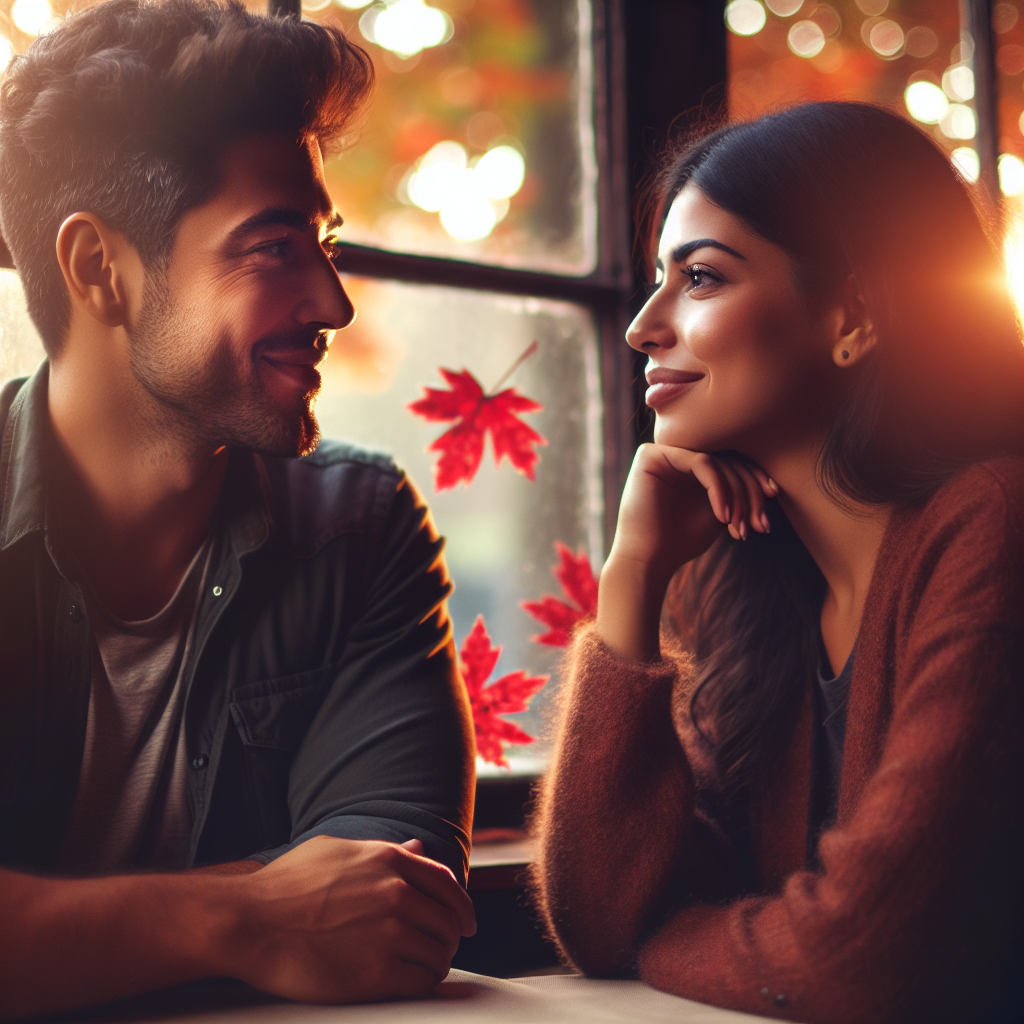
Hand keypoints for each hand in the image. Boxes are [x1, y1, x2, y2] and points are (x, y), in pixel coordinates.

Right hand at [226, 835, 475, 1003]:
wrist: (249, 922)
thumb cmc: (285, 885)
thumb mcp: (337, 851)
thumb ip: (384, 851)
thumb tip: (419, 847)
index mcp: (389, 860)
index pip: (447, 884)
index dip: (462, 906)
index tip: (467, 922)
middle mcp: (396, 893)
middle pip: (448, 921)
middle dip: (449, 937)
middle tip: (440, 949)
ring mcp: (389, 932)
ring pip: (439, 953)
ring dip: (436, 963)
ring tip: (423, 969)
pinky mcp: (377, 973)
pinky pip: (422, 982)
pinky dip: (423, 984)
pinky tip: (410, 983)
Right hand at [598, 445, 775, 660]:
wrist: (648, 561)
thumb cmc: (680, 541)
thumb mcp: (719, 512)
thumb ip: (737, 492)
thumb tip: (772, 482)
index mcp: (688, 466)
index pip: (730, 461)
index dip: (755, 478)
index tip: (773, 499)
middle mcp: (675, 454)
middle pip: (727, 459)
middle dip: (749, 492)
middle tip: (759, 523)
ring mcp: (663, 452)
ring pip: (717, 461)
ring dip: (736, 495)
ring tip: (739, 526)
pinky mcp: (652, 455)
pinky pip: (701, 463)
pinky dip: (719, 490)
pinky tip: (723, 517)